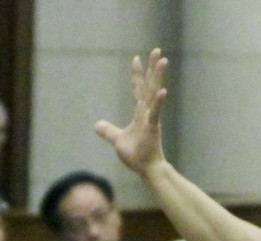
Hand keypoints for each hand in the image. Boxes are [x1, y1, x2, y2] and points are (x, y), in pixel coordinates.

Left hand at [94, 48, 169, 176]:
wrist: (147, 169)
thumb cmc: (137, 155)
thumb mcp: (118, 140)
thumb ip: (109, 131)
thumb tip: (97, 125)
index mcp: (140, 113)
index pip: (138, 89)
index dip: (137, 74)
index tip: (137, 58)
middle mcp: (147, 112)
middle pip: (149, 85)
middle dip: (153, 68)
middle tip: (157, 50)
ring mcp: (151, 119)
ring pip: (154, 93)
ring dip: (158, 77)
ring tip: (163, 61)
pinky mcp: (153, 128)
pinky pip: (155, 113)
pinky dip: (158, 102)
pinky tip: (162, 91)